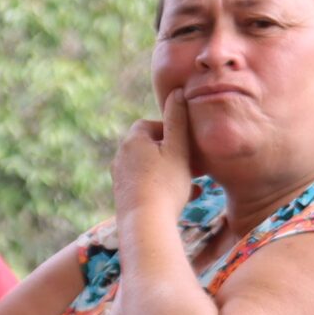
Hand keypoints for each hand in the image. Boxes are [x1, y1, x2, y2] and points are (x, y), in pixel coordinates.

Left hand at [112, 88, 194, 218]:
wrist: (145, 224)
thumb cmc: (166, 184)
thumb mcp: (178, 149)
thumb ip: (178, 119)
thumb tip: (177, 91)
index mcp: (133, 140)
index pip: (151, 125)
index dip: (172, 132)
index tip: (189, 144)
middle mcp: (121, 156)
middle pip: (150, 147)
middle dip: (172, 153)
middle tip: (193, 165)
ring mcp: (120, 177)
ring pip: (150, 167)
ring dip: (170, 170)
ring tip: (192, 184)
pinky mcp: (123, 196)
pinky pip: (146, 184)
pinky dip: (162, 186)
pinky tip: (182, 198)